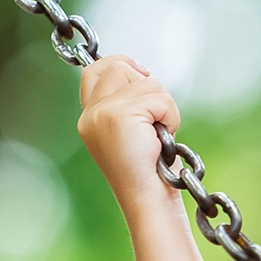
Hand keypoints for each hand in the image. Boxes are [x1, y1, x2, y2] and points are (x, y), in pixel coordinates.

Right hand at [77, 54, 180, 208]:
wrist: (147, 197)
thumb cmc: (148, 168)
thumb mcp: (132, 130)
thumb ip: (127, 102)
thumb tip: (141, 73)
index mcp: (89, 117)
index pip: (95, 71)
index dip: (119, 63)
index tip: (142, 72)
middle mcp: (90, 113)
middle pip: (120, 68)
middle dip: (148, 87)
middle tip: (156, 118)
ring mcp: (102, 113)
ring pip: (146, 82)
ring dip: (164, 107)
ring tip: (158, 135)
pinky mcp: (118, 116)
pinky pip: (159, 98)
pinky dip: (170, 117)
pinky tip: (162, 139)